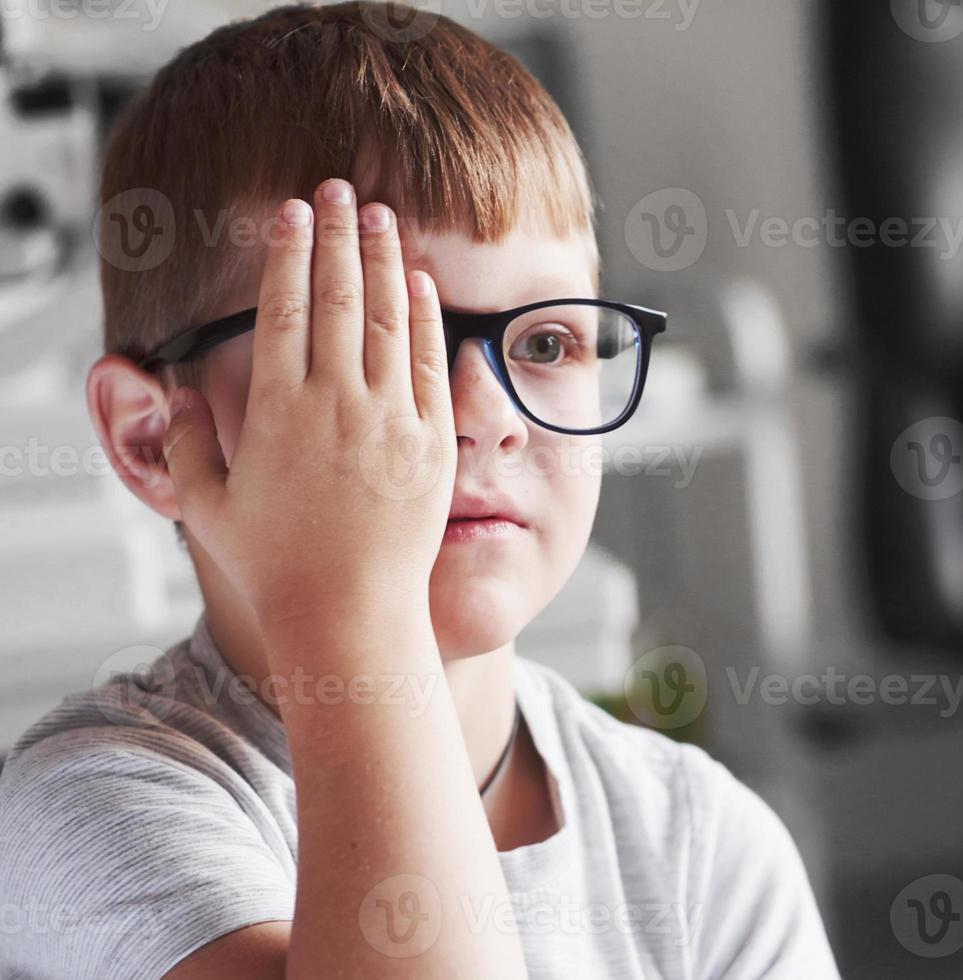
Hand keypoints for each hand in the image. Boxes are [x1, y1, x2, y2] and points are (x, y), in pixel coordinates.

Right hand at [162, 179, 454, 636]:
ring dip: (384, 260)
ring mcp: (389, 421)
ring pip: (387, 319)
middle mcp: (336, 405)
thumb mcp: (208, 505)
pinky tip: (420, 282)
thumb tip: (182, 389)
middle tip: (339, 189)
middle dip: (338, 235)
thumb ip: (191, 441)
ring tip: (381, 214)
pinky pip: (427, 364)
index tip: (292, 213)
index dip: (289, 253)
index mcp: (278, 411)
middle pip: (337, 298)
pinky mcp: (431, 443)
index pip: (284, 309)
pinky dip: (424, 317)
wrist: (349, 613)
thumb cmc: (275, 565)